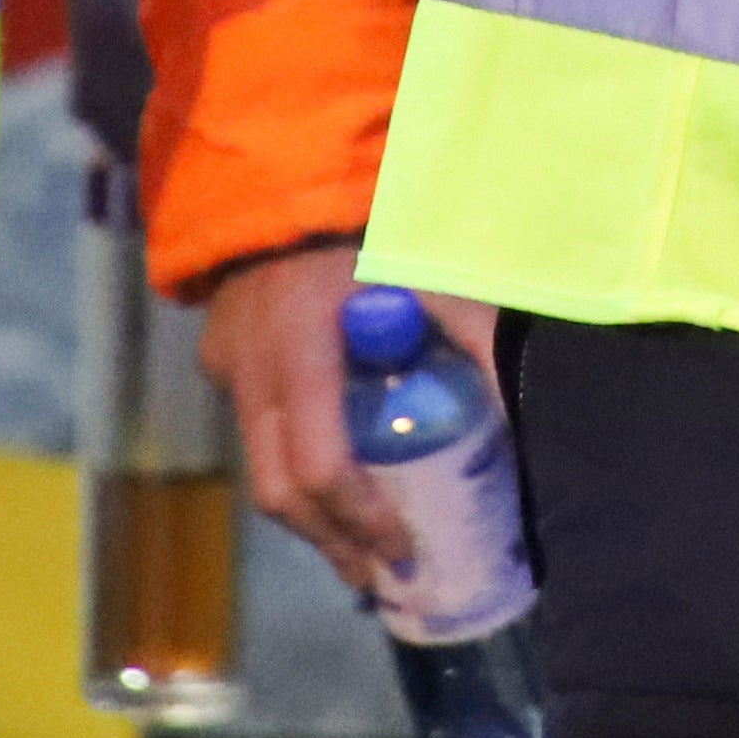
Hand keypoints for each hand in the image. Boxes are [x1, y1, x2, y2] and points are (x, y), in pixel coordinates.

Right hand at [197, 239, 492, 602]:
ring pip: (259, 467)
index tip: (402, 551)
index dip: (360, 519)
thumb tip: (521, 413)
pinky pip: (252, 427)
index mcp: (299, 350)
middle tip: (376, 576)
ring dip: (308, 514)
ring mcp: (225, 363)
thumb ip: (472, 334)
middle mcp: (249, 369)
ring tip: (356, 547)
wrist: (289, 160)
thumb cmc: (369, 219)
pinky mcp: (217, 354)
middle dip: (329, 541)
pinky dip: (290, 460)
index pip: (320, 465)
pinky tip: (327, 474)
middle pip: (278, 490)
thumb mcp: (427, 273)